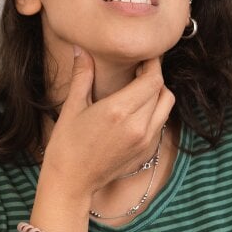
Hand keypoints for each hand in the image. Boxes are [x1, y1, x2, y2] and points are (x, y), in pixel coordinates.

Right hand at [44, 46, 174, 194]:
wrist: (71, 181)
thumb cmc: (66, 144)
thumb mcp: (72, 107)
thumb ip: (82, 75)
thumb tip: (80, 49)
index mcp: (119, 111)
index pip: (152, 80)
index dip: (152, 64)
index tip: (144, 57)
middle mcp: (138, 126)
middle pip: (162, 91)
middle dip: (153, 77)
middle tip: (139, 70)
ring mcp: (145, 141)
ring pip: (166, 108)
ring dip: (157, 95)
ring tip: (139, 90)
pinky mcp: (146, 152)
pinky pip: (160, 124)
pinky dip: (154, 112)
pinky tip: (136, 111)